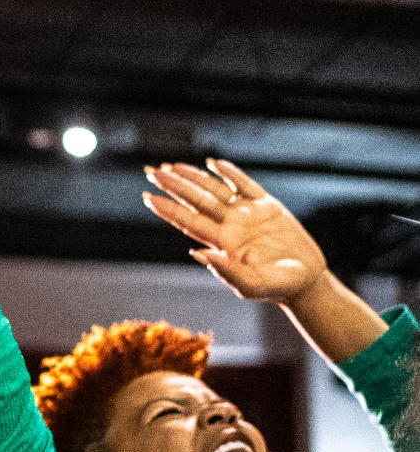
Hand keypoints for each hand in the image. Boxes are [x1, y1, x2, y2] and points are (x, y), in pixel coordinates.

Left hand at [142, 160, 327, 305]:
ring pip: (214, 190)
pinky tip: (213, 163)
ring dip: (193, 177)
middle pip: (195, 201)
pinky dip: (230, 173)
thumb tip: (197, 253)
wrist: (305, 281)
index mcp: (222, 243)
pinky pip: (245, 185)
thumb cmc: (275, 288)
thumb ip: (226, 271)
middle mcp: (230, 226)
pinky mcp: (268, 206)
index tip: (147, 197)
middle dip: (173, 186)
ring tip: (172, 166)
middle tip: (150, 172)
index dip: (168, 209)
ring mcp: (247, 214)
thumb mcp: (251, 285)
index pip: (188, 222)